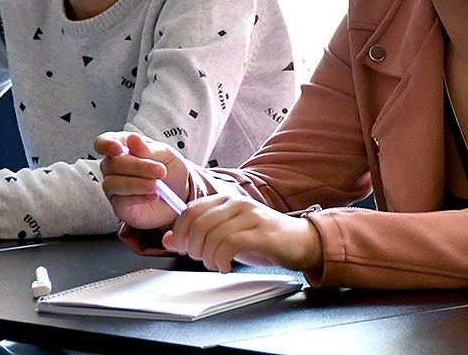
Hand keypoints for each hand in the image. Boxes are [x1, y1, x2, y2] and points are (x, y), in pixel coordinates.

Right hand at [95, 131, 188, 230]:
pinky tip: (153, 195)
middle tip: (160, 170)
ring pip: (112, 183)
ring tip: (156, 185)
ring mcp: (114, 187)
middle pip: (111, 164)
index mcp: (123, 147)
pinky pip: (121, 201)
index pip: (103, 142)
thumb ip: (150, 148)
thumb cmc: (170, 169)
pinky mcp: (120, 206)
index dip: (106, 144)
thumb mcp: (166, 154)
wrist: (181, 193)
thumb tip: (133, 139)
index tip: (118, 148)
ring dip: (136, 184)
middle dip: (137, 166)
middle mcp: (114, 167)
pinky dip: (138, 197)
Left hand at [162, 193, 322, 273]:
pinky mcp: (261, 232)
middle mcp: (238, 203)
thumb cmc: (263, 238)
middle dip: (193, 248)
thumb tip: (167, 239)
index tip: (181, 249)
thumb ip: (198, 235)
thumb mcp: (226, 235)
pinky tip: (226, 266)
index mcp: (227, 200)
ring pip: (212, 235)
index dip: (178, 233)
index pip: (189, 211)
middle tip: (202, 259)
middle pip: (198, 224)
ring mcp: (251, 216)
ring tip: (217, 264)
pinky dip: (222, 260)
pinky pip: (230, 244)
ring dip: (208, 257)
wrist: (300, 242)